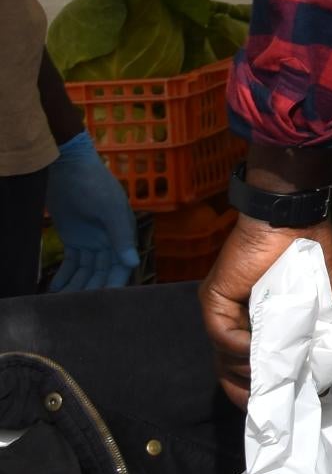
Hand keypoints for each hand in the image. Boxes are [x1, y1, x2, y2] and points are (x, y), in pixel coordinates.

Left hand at [44, 134, 138, 290]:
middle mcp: (109, 239)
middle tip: (77, 306)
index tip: (102, 301)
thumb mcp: (109, 208)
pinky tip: (56, 288)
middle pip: (103, 272)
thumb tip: (133, 262)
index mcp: (123, 232)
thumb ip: (120, 235)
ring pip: (86, 271)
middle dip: (92, 289)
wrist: (65, 166)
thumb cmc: (92, 183)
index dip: (114, 283)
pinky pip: (72, 263)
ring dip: (77, 285)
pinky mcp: (73, 238)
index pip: (122, 265)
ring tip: (63, 302)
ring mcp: (91, 239)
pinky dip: (65, 275)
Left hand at [201, 218, 331, 406]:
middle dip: (245, 392)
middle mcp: (235, 320)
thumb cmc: (311, 253)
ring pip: (223, 356)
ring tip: (271, 378)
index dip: (258, 388)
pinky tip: (259, 353)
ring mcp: (222, 311)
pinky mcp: (214, 300)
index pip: (246, 364)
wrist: (295, 220)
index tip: (276, 405)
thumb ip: (317, 329)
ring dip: (247, 371)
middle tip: (265, 406)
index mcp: (257, 321)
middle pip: (227, 368)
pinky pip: (221, 334)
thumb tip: (321, 364)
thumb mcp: (322, 300)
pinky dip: (239, 348)